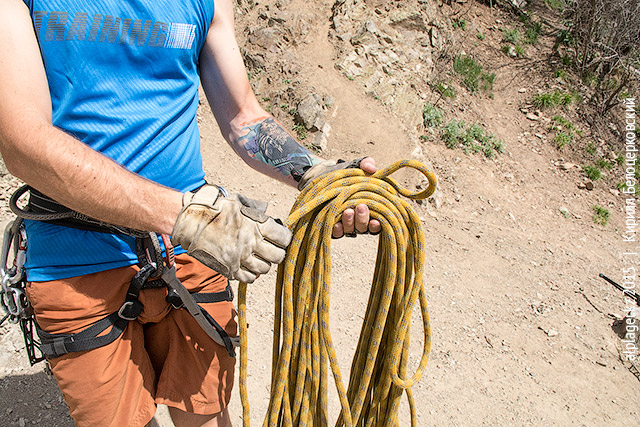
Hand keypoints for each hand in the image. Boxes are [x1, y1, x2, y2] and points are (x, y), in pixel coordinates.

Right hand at [171, 185, 291, 282]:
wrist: (190, 222)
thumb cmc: (214, 209)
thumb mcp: (237, 201)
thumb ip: (255, 207)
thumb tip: (266, 209)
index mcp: (256, 225)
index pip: (284, 238)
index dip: (285, 237)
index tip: (281, 237)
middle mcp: (251, 244)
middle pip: (277, 256)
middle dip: (277, 252)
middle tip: (272, 248)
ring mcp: (240, 258)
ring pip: (265, 269)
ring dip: (264, 263)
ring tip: (258, 256)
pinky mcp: (229, 269)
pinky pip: (250, 278)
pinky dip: (252, 274)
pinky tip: (248, 265)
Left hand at [332, 157, 380, 237]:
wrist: (321, 177)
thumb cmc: (344, 174)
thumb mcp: (355, 166)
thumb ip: (365, 163)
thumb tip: (371, 167)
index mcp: (371, 207)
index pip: (378, 220)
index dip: (378, 224)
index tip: (376, 220)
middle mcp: (360, 219)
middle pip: (365, 227)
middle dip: (363, 219)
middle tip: (361, 207)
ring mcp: (346, 224)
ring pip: (351, 229)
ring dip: (350, 222)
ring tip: (347, 211)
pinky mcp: (332, 227)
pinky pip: (336, 232)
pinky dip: (337, 229)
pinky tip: (336, 223)